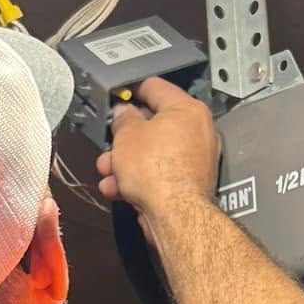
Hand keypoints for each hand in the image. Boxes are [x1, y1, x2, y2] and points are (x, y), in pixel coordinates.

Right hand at [96, 76, 219, 229]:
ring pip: (152, 153)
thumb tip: (124, 114)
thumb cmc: (156, 170)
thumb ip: (123, 119)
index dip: (132, 90)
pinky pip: (159, 173)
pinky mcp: (189, 184)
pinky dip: (138, 178)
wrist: (174, 216)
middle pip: (153, 125)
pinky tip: (117, 188)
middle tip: (109, 142)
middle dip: (124, 137)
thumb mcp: (127, 135)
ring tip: (107, 171)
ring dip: (125, 161)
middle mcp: (197, 132)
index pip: (156, 87)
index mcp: (187, 110)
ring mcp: (195, 160)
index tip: (118, 95)